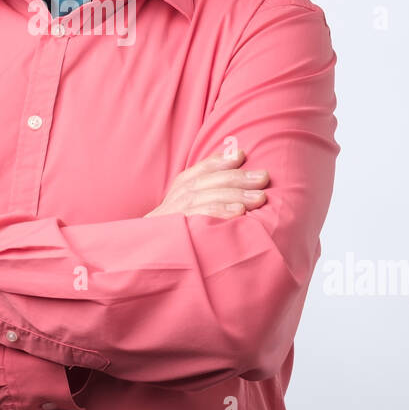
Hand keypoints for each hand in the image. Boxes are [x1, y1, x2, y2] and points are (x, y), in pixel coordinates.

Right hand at [144, 147, 268, 218]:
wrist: (145, 254)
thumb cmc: (173, 230)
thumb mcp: (183, 204)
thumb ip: (204, 188)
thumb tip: (233, 168)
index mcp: (180, 188)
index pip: (202, 169)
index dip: (222, 161)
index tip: (243, 155)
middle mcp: (178, 197)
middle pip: (211, 182)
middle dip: (239, 178)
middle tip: (263, 177)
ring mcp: (177, 213)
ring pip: (210, 197)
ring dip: (237, 195)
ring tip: (259, 197)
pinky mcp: (180, 230)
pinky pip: (203, 217)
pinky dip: (222, 212)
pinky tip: (240, 213)